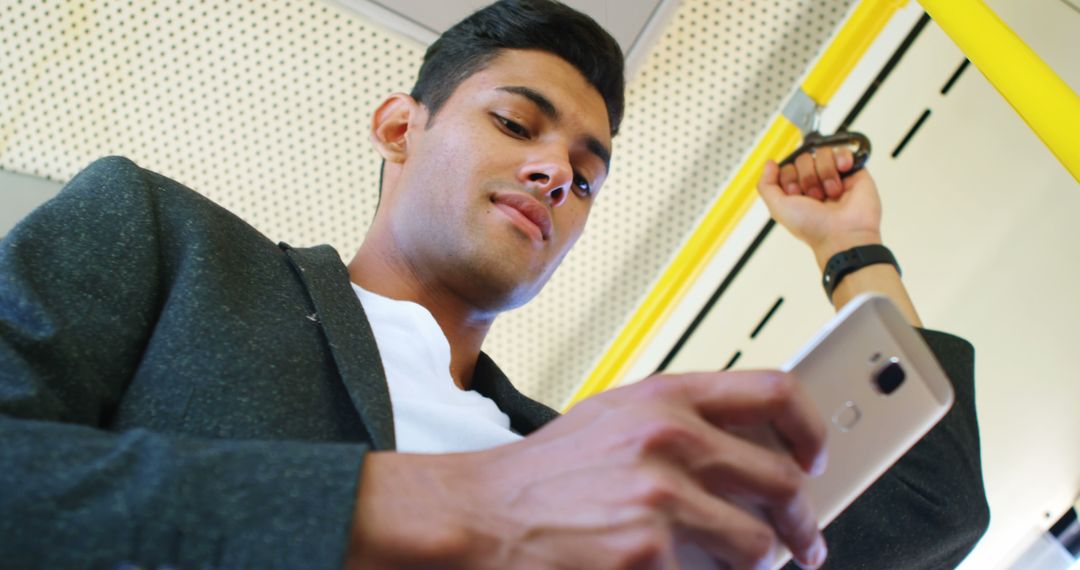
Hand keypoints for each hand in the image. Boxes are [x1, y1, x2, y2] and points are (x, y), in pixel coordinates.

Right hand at [347, 370, 828, 569]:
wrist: (484, 514)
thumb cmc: (547, 472)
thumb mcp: (615, 418)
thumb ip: (681, 421)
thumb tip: (751, 448)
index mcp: (666, 397)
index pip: (776, 392)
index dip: (811, 430)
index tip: (817, 459)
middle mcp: (670, 440)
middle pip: (783, 483)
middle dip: (804, 524)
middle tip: (805, 542)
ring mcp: (661, 499)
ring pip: (758, 547)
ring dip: (755, 564)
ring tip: (730, 565)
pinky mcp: (649, 556)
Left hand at [757, 146, 882, 268]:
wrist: (843, 233)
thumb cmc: (813, 227)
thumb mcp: (778, 208)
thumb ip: (766, 185)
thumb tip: (770, 163)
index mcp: (797, 192)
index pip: (787, 167)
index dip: (789, 179)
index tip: (796, 195)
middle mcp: (815, 183)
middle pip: (803, 158)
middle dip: (807, 178)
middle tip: (816, 197)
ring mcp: (834, 176)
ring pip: (822, 153)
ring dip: (825, 173)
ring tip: (832, 193)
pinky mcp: (854, 171)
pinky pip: (842, 150)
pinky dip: (841, 159)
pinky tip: (843, 171)